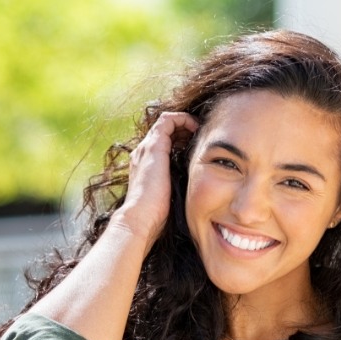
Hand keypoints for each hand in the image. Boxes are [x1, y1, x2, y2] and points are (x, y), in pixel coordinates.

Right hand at [113, 112, 198, 250]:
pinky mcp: (154, 146)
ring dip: (184, 123)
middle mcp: (143, 153)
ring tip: (200, 129)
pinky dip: (183, 119)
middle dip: (183, 130)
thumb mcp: (170, 198)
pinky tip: (197, 128)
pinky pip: (168, 120)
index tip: (197, 146)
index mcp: (145, 166)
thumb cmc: (156, 216)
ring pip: (166, 123)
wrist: (140, 218)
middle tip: (200, 136)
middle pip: (164, 132)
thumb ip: (178, 189)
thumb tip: (198, 195)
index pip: (162, 144)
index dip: (180, 140)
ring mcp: (147, 148)